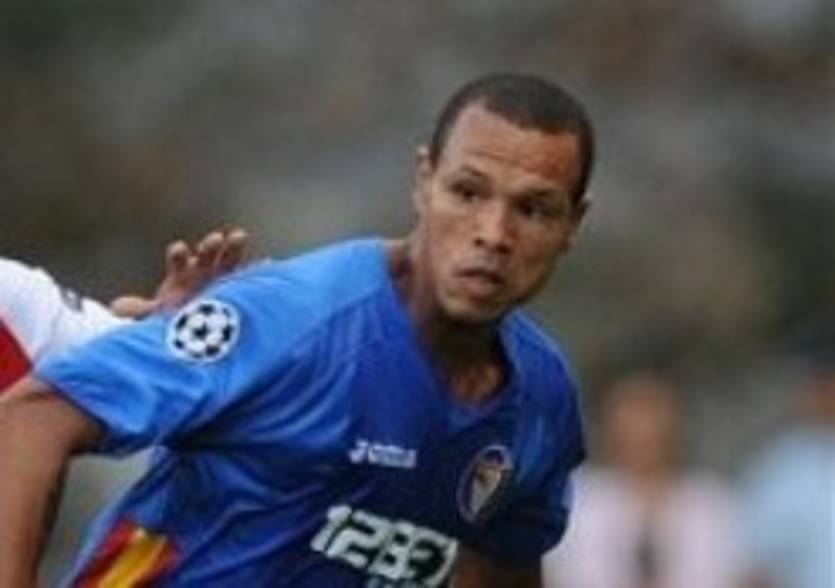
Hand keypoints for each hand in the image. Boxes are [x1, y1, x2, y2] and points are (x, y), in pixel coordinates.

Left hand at [110, 228, 247, 317]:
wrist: (195, 326)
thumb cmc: (174, 317)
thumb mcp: (155, 318)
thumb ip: (140, 312)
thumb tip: (117, 308)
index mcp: (182, 275)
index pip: (179, 261)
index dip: (179, 255)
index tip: (180, 248)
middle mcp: (202, 271)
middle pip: (206, 256)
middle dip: (209, 247)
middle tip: (214, 238)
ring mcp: (221, 277)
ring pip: (228, 260)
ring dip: (233, 249)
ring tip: (239, 236)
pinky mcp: (237, 287)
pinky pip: (248, 278)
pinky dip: (256, 272)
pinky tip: (266, 264)